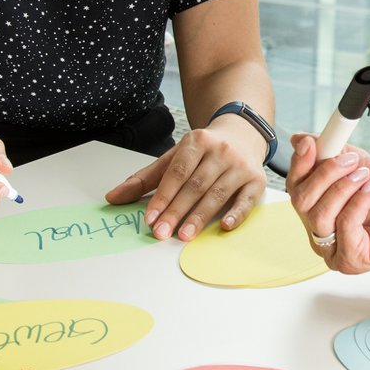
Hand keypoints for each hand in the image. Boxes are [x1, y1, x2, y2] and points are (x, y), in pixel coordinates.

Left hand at [105, 121, 266, 240]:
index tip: (150, 218)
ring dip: (199, 217)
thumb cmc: (204, 151)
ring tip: (184, 235)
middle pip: (195, 185)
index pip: (176, 173)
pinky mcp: (257, 180)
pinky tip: (224, 227)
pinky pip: (246, 200)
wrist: (243, 134)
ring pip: (217, 194)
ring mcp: (240, 165)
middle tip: (161, 232)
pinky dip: (236, 214)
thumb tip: (112, 197)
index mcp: (197, 141)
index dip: (162, 196)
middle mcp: (220, 151)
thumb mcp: (174, 157)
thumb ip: (145, 178)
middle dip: (176, 211)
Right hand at [285, 133, 369, 273]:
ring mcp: (333, 251)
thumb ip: (328, 152)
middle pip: (301, 202)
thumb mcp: (355, 165)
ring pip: (318, 215)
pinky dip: (358, 203)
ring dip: (342, 188)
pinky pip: (344, 226)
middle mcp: (319, 234)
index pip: (294, 189)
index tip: (311, 144)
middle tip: (350, 160)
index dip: (299, 165)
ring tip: (365, 176)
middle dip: (324, 174)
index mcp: (316, 211)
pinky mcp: (351, 260)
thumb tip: (300, 139)